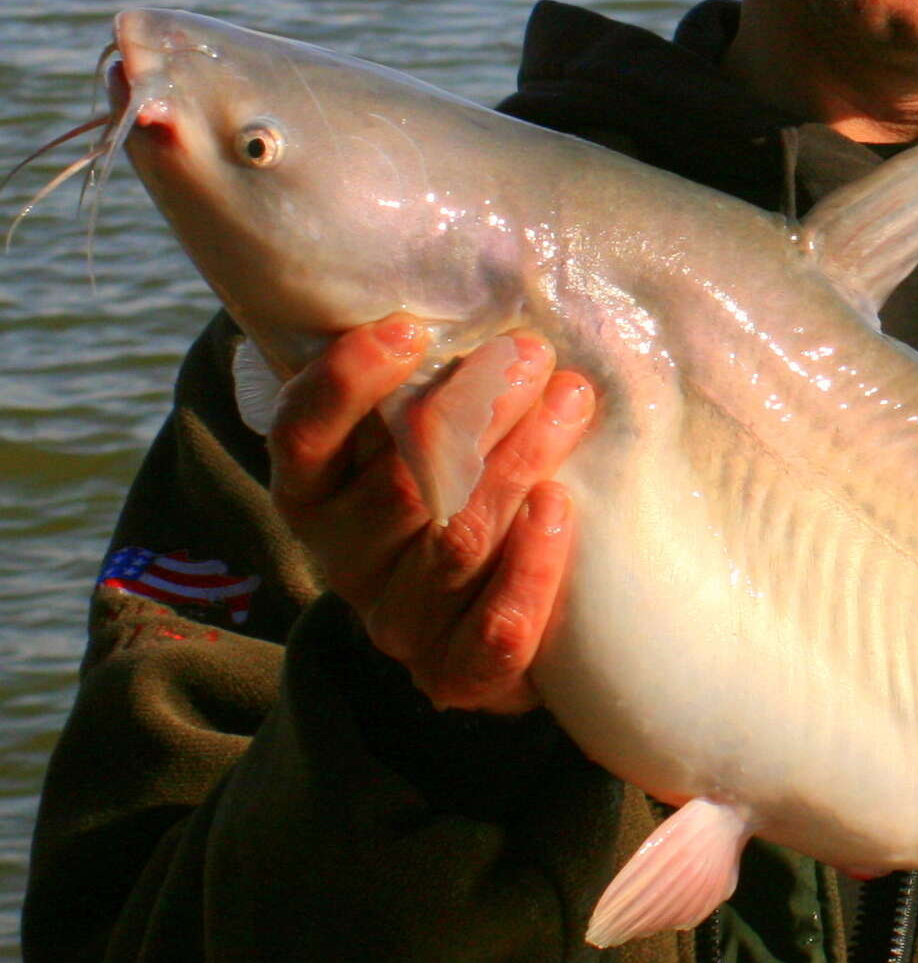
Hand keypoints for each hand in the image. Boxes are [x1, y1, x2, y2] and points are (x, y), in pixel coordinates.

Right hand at [266, 314, 593, 712]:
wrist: (492, 629)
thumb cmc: (456, 493)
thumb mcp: (423, 435)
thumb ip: (425, 384)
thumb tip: (479, 286)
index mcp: (311, 496)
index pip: (303, 437)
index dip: (347, 385)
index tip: (407, 330)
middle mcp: (344, 560)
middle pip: (403, 485)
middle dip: (471, 413)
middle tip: (530, 357)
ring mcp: (399, 623)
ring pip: (457, 544)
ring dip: (518, 466)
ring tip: (569, 404)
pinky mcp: (456, 676)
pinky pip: (494, 632)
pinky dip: (531, 569)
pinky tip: (561, 511)